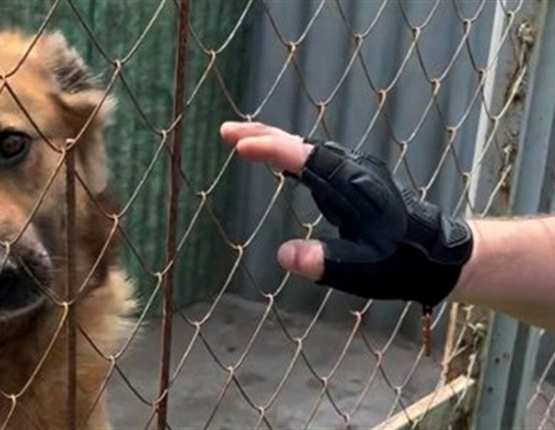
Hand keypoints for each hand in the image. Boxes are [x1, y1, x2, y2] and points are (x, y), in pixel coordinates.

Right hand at [220, 121, 472, 307]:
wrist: (436, 255)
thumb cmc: (399, 263)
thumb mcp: (361, 269)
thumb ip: (323, 262)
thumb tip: (283, 256)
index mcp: (352, 186)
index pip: (305, 159)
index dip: (272, 151)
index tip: (240, 146)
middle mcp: (351, 170)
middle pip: (301, 144)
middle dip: (262, 135)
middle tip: (226, 132)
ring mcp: (352, 172)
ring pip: (307, 147)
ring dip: (273, 140)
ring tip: (239, 138)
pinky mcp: (351, 179)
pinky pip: (314, 158)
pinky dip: (289, 152)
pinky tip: (275, 157)